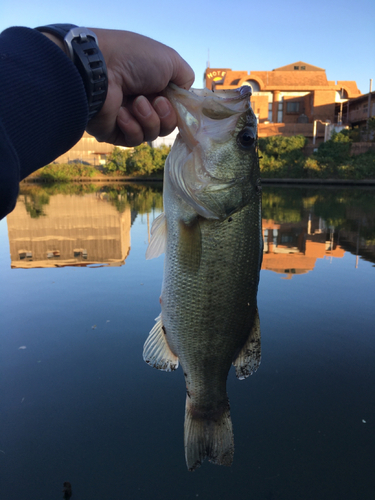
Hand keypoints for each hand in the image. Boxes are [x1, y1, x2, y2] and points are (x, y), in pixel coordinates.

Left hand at [86, 29, 194, 145]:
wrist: (98, 69)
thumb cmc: (134, 59)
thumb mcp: (170, 60)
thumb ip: (185, 77)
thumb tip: (185, 95)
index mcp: (153, 86)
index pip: (175, 108)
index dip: (178, 109)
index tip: (177, 102)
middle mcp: (141, 102)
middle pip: (167, 125)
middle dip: (166, 115)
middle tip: (156, 101)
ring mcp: (127, 118)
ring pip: (152, 134)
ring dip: (149, 119)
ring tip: (136, 103)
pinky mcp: (114, 132)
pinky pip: (134, 139)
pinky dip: (131, 126)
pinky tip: (121, 113)